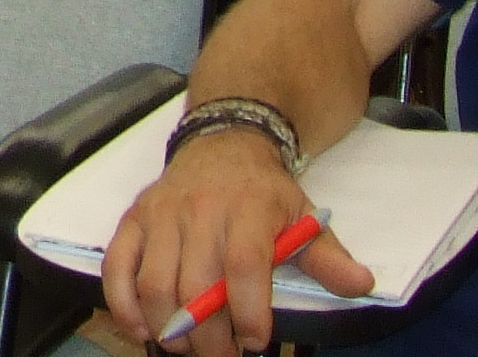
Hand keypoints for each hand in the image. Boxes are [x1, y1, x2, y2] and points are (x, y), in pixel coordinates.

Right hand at [104, 127, 373, 355]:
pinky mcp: (134, 218)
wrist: (223, 142)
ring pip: (154, 282)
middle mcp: (199, 210)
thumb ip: (328, 256)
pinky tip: (141, 329)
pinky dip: (122, 303)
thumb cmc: (265, 192)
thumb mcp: (305, 216)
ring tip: (187, 349)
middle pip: (195, 284)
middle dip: (208, 337)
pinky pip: (117, 264)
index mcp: (248, 209)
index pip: (243, 265)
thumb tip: (360, 284)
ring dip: (168, 328)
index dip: (248, 310)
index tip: (256, 340)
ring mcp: (161, 214)